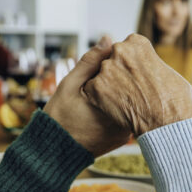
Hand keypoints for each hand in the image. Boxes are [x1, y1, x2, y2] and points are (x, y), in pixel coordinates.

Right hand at [43, 36, 129, 156]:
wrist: (56, 153)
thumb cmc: (59, 118)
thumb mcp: (69, 85)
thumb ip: (89, 62)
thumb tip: (108, 38)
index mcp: (114, 107)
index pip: (131, 75)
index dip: (123, 63)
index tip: (114, 58)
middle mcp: (125, 122)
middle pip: (135, 89)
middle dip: (126, 77)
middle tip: (110, 73)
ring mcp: (126, 132)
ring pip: (133, 102)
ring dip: (125, 91)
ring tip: (107, 88)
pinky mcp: (123, 137)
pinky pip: (129, 115)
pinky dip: (123, 105)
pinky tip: (110, 100)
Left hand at [84, 34, 191, 135]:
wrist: (167, 121)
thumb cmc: (174, 100)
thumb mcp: (167, 71)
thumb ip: (150, 63)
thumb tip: (148, 68)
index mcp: (137, 42)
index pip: (126, 49)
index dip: (130, 65)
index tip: (136, 76)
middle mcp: (119, 50)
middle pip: (111, 60)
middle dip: (117, 73)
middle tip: (129, 90)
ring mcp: (106, 68)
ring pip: (100, 75)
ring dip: (107, 86)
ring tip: (123, 101)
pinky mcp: (96, 87)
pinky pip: (92, 90)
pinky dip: (99, 100)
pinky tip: (113, 108)